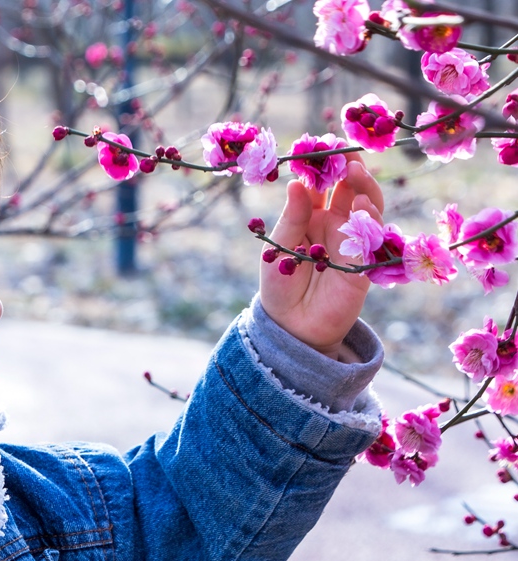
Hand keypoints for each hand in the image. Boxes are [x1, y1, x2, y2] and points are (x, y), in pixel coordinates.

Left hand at [259, 154, 383, 359]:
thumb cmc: (279, 283)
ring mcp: (352, 241)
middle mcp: (334, 224)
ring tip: (355, 171)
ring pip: (367, 207)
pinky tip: (361, 206)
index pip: (320, 183)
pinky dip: (369, 220)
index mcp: (310, 215)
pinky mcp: (364, 262)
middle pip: (349, 188)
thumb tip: (297, 184)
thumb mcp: (278, 247)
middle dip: (349, 168)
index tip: (321, 144)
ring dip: (363, 188)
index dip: (322, 164)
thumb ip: (291, 218)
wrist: (291, 326)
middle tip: (345, 151)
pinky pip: (372, 237)